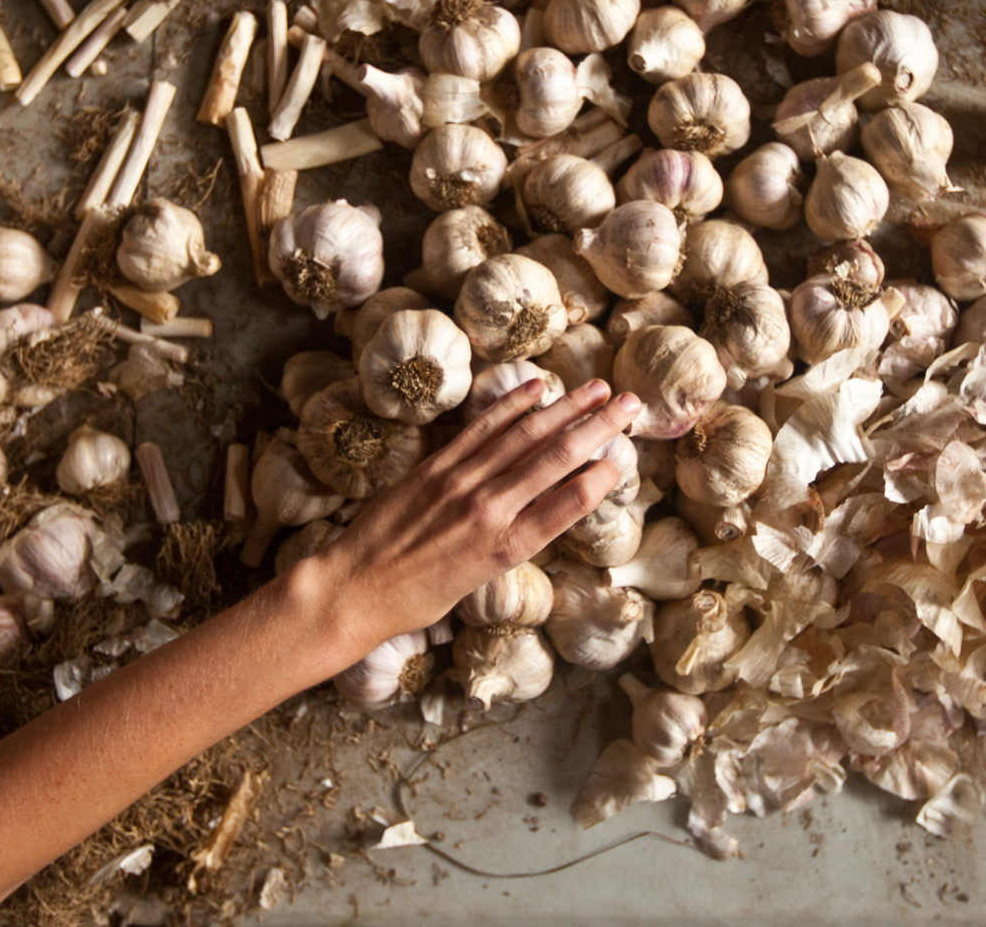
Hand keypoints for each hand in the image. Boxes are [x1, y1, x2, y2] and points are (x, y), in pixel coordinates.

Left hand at [303, 379, 639, 651]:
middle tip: (631, 404)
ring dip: (566, 407)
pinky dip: (512, 405)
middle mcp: (489, 512)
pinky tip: (537, 388)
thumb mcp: (477, 582)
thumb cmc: (416, 598)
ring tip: (598, 388)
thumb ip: (512, 541)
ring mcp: (460, 484)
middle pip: (556, 459)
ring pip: (524, 436)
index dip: (602, 476)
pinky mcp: (434, 466)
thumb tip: (547, 506)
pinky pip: (481, 429)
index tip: (625, 454)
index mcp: (505, 550)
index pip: (568, 505)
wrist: (354, 589)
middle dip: (598, 427)